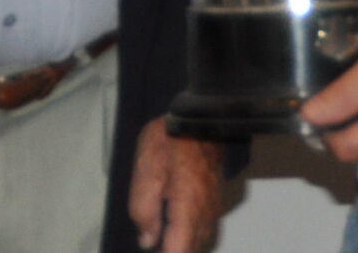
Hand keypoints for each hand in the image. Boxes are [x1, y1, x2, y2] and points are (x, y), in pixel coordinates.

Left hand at [127, 117, 224, 252]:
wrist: (201, 117)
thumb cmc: (170, 140)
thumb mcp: (146, 170)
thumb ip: (144, 209)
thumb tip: (148, 240)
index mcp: (188, 210)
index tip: (153, 250)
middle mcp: (205, 215)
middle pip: (191, 250)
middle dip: (171, 250)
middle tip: (151, 236)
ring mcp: (213, 208)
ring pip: (198, 241)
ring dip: (180, 244)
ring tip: (160, 236)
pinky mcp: (214, 200)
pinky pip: (201, 228)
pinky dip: (186, 234)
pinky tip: (171, 226)